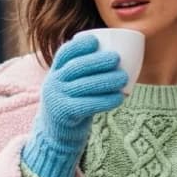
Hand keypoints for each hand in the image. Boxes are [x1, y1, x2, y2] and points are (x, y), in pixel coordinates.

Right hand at [22, 34, 127, 176]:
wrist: (57, 136)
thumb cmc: (72, 104)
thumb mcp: (70, 86)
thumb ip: (83, 72)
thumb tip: (118, 55)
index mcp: (54, 72)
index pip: (64, 53)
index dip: (79, 45)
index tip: (96, 40)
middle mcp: (52, 83)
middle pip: (76, 67)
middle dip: (98, 61)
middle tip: (117, 58)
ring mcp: (57, 99)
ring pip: (84, 85)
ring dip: (106, 80)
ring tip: (124, 77)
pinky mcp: (65, 114)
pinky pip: (88, 104)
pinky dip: (106, 100)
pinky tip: (119, 97)